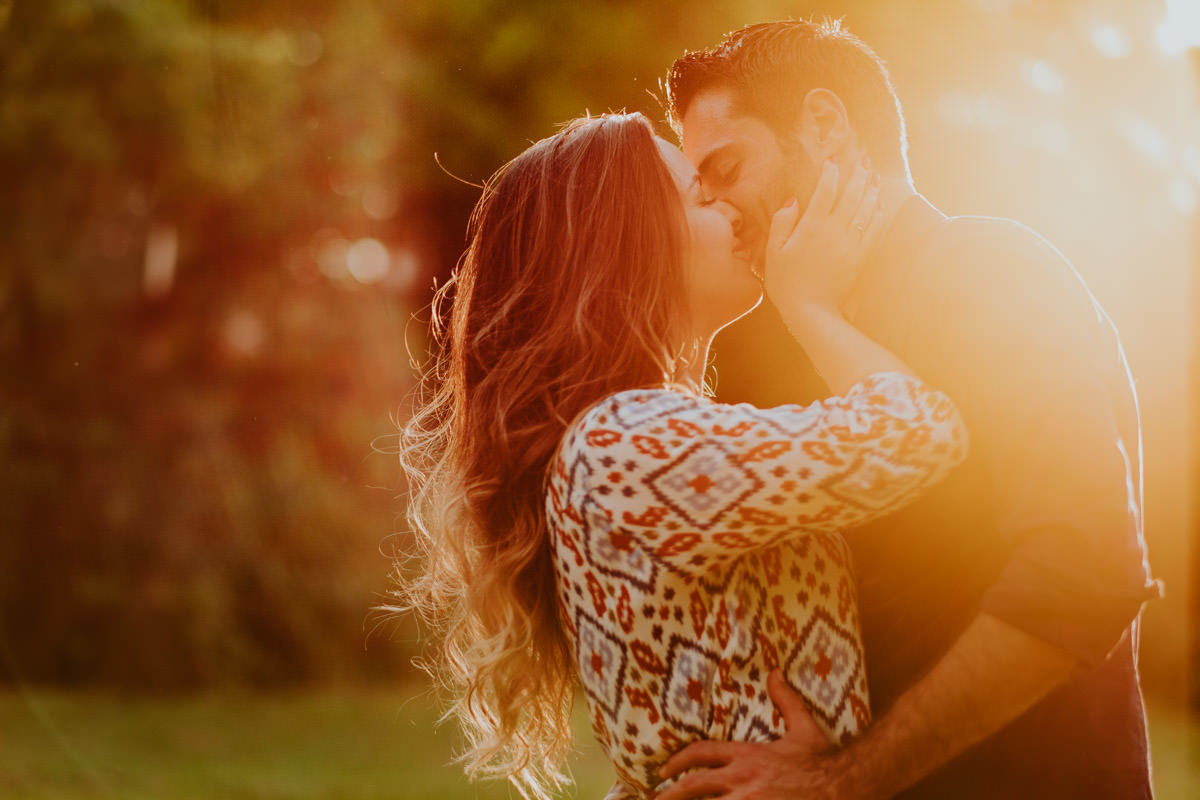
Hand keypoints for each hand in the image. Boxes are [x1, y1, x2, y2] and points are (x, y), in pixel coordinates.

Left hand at [652, 670, 850, 799]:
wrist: (841, 785)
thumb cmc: (822, 762)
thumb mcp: (803, 727)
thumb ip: (785, 701)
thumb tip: (774, 673)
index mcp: (747, 755)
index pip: (702, 753)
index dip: (678, 760)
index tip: (663, 770)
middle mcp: (741, 779)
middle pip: (693, 786)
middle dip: (670, 793)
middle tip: (654, 797)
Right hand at [764, 157, 883, 315]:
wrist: (811, 311)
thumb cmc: (787, 283)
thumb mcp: (774, 252)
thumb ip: (782, 223)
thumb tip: (793, 200)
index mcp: (812, 227)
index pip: (824, 191)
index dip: (830, 172)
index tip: (833, 159)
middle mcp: (834, 231)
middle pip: (851, 195)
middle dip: (858, 174)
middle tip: (864, 159)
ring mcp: (850, 244)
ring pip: (865, 209)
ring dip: (871, 190)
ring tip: (875, 175)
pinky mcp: (860, 257)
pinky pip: (874, 230)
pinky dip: (878, 214)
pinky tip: (879, 204)